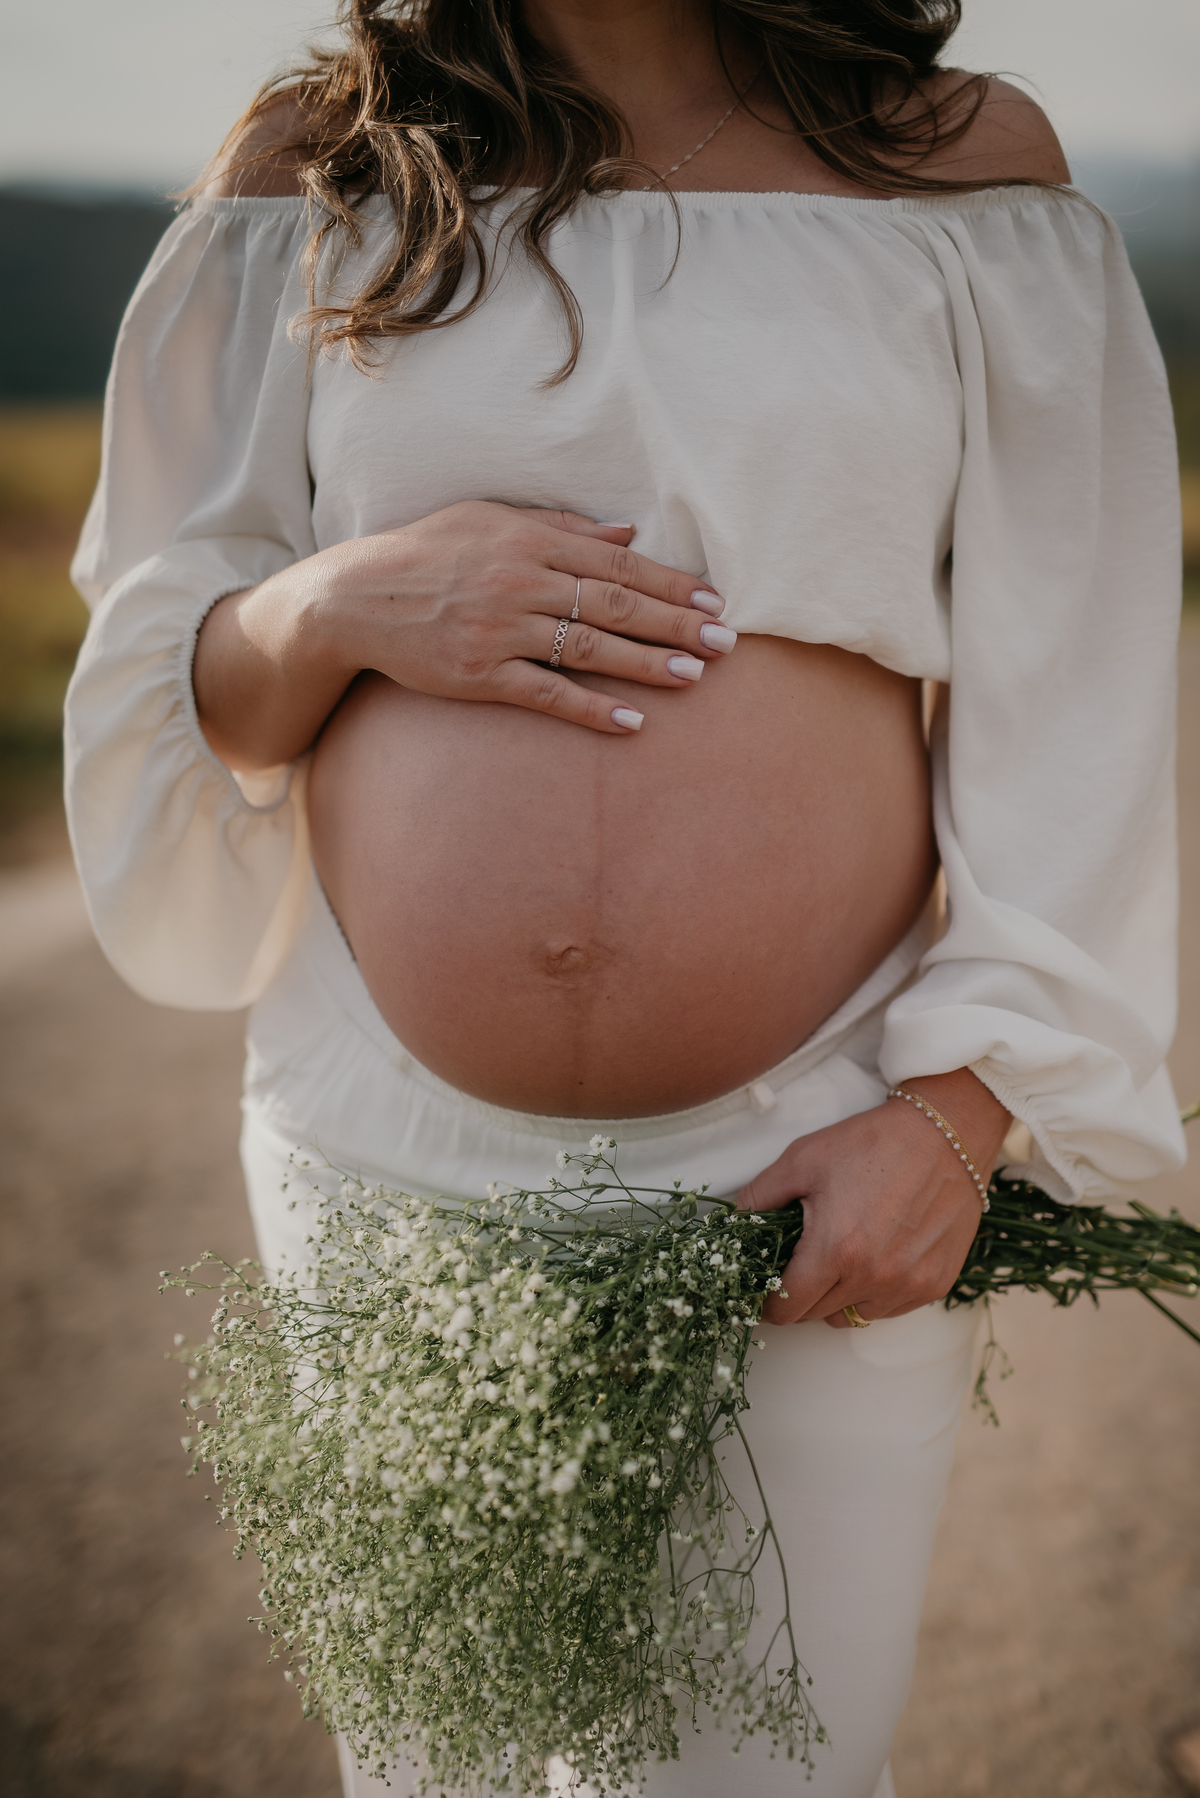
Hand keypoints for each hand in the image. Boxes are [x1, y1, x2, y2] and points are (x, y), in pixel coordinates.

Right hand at [196, 501, 735, 768]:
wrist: (355, 599)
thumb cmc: (427, 553)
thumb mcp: (490, 519)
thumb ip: (563, 527)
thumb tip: (628, 533)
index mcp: (529, 539)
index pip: (618, 563)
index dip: (671, 582)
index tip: (715, 599)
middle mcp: (520, 581)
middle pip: (616, 604)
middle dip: (677, 623)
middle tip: (727, 642)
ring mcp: (500, 630)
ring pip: (590, 647)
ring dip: (647, 664)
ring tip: (695, 677)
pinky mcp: (480, 676)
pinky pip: (547, 695)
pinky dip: (591, 709)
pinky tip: (631, 724)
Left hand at [736, 1071, 1010, 1327]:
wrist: (945, 1133)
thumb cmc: (871, 1142)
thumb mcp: (802, 1159)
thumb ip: (759, 1197)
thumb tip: (731, 1226)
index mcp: (836, 1250)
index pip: (787, 1309)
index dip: (768, 1302)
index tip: (764, 1288)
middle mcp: (874, 1278)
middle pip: (816, 1315)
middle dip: (799, 1295)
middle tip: (798, 1263)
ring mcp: (908, 1285)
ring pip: (852, 1315)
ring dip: (838, 1296)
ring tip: (841, 1255)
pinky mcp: (936, 1284)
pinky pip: (889, 1309)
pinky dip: (874, 1293)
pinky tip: (875, 1255)